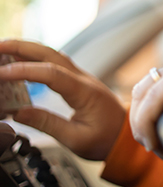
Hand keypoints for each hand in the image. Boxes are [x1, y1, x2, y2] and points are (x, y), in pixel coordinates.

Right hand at [0, 39, 125, 159]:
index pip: (52, 74)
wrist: (126, 136)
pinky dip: (33, 58)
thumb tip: (18, 113)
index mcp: (85, 92)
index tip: (1, 73)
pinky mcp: (76, 81)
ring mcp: (80, 78)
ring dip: (26, 49)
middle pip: (51, 54)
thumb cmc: (106, 139)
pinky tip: (17, 60)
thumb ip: (48, 124)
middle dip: (21, 47)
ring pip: (52, 55)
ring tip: (1, 50)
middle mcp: (83, 79)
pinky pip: (53, 63)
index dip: (25, 71)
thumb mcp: (77, 140)